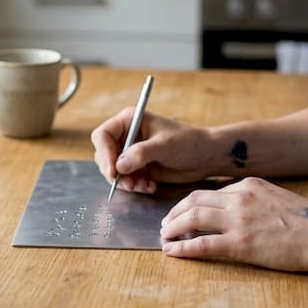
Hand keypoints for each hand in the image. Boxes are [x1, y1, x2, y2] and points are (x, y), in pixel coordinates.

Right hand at [90, 109, 212, 193]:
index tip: (113, 170)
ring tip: (143, 187)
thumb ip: (141, 154)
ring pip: (114, 171)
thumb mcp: (164, 145)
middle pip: (104, 155)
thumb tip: (119, 166)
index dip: (104, 153)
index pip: (103, 135)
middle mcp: (127, 136)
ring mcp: (131, 153)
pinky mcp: (138, 168)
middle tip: (128, 184)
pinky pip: (126, 180)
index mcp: (130, 121)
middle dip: (114, 172)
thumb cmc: (188, 142)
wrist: (205, 157)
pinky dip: (135, 186)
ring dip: (125, 182)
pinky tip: (150, 187)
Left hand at [159, 177, 307, 273]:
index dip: (190, 203)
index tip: (181, 212)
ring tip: (165, 237)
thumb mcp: (277, 197)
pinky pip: (202, 244)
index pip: (209, 191)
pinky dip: (183, 248)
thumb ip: (254, 198)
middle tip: (166, 224)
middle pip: (194, 200)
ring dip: (173, 228)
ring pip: (192, 218)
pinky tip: (172, 252)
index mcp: (249, 185)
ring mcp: (239, 221)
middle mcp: (240, 198)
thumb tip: (234, 206)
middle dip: (175, 212)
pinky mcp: (241, 244)